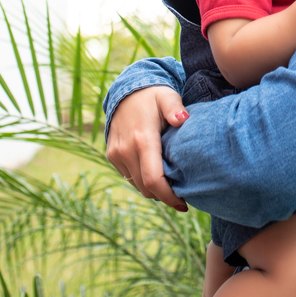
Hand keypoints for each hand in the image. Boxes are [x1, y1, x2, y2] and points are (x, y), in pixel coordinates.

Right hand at [105, 85, 189, 210]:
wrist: (127, 91)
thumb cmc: (153, 96)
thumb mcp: (167, 97)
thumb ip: (175, 108)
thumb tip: (183, 119)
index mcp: (142, 139)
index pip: (153, 179)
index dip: (168, 196)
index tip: (183, 205)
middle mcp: (125, 150)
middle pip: (145, 188)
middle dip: (163, 196)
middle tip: (182, 198)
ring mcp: (116, 154)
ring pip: (136, 184)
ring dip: (152, 189)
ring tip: (171, 186)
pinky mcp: (112, 155)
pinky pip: (128, 176)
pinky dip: (142, 180)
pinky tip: (157, 175)